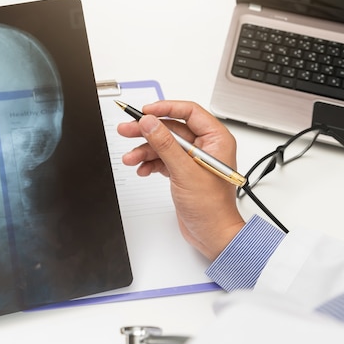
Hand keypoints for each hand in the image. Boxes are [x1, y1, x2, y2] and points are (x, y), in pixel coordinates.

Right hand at [117, 100, 244, 259]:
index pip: (188, 112)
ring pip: (164, 145)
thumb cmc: (212, 208)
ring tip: (131, 158)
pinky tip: (142, 170)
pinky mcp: (183, 172)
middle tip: (127, 130)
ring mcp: (193, 160)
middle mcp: (205, 147)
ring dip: (145, 151)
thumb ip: (165, 144)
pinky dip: (150, 163)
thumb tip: (150, 123)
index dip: (165, 109)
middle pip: (171, 128)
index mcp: (215, 139)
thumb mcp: (185, 171)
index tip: (145, 112)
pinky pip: (162, 160)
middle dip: (148, 131)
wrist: (212, 234)